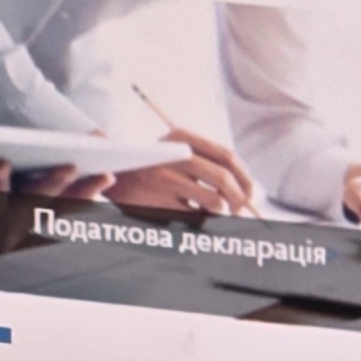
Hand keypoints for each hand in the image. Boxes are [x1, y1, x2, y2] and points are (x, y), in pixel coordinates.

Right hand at [105, 124, 250, 212]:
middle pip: (223, 179)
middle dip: (239, 199)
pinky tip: (191, 218)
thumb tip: (248, 191)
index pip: (226, 156)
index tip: (251, 193)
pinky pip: (195, 219)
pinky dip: (201, 222)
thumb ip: (208, 163)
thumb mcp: (176, 154)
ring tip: (212, 214)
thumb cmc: (153, 170)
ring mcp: (164, 179)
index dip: (245, 177)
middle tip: (240, 211)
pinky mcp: (158, 202)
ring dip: (221, 213)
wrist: (110, 176)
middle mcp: (172, 154)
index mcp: (181, 137)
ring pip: (214, 202)